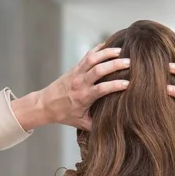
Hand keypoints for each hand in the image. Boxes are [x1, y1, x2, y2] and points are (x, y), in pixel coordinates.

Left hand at [13, 43, 129, 131]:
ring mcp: (77, 73)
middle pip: (99, 70)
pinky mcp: (75, 67)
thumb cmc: (64, 115)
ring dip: (108, 53)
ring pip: (93, 58)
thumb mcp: (81, 123)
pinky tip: (110, 45)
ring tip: (122, 50)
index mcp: (84, 97)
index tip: (128, 84)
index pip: (102, 89)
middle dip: (115, 65)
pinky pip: (88, 55)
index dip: (115, 85)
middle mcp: (80, 83)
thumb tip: (113, 130)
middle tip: (129, 62)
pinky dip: (99, 49)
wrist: (45, 105)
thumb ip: (96, 125)